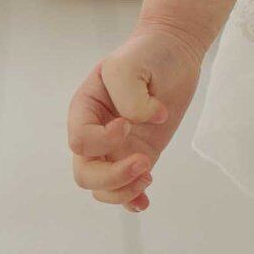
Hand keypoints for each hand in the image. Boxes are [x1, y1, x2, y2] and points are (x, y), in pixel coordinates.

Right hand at [66, 21, 204, 213]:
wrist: (174, 51)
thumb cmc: (147, 54)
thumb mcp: (129, 66)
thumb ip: (131, 98)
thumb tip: (147, 123)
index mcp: (85, 110)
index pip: (80, 141)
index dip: (101, 141)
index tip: (127, 123)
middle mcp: (97, 132)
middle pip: (85, 173)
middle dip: (112, 176)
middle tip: (144, 160)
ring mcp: (117, 147)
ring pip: (102, 187)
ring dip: (123, 190)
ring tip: (149, 176)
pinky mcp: (140, 153)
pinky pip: (127, 187)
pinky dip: (131, 199)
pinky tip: (144, 202)